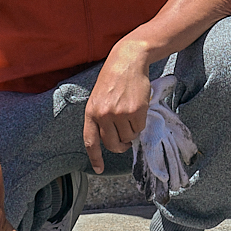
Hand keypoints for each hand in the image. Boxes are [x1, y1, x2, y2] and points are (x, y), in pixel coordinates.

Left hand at [82, 44, 152, 173]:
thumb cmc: (112, 79)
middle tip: (124, 141)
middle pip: (112, 144)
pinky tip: (138, 109)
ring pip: (128, 137)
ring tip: (130, 115)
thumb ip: (100, 117)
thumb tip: (110, 139)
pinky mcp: (136, 110)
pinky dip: (140, 123)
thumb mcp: (98, 98)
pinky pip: (139, 128)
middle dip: (119, 145)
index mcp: (91, 112)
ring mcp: (120, 113)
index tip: (99, 170)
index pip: (91, 141)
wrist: (127, 61)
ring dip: (131, 131)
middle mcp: (104, 115)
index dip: (95, 158)